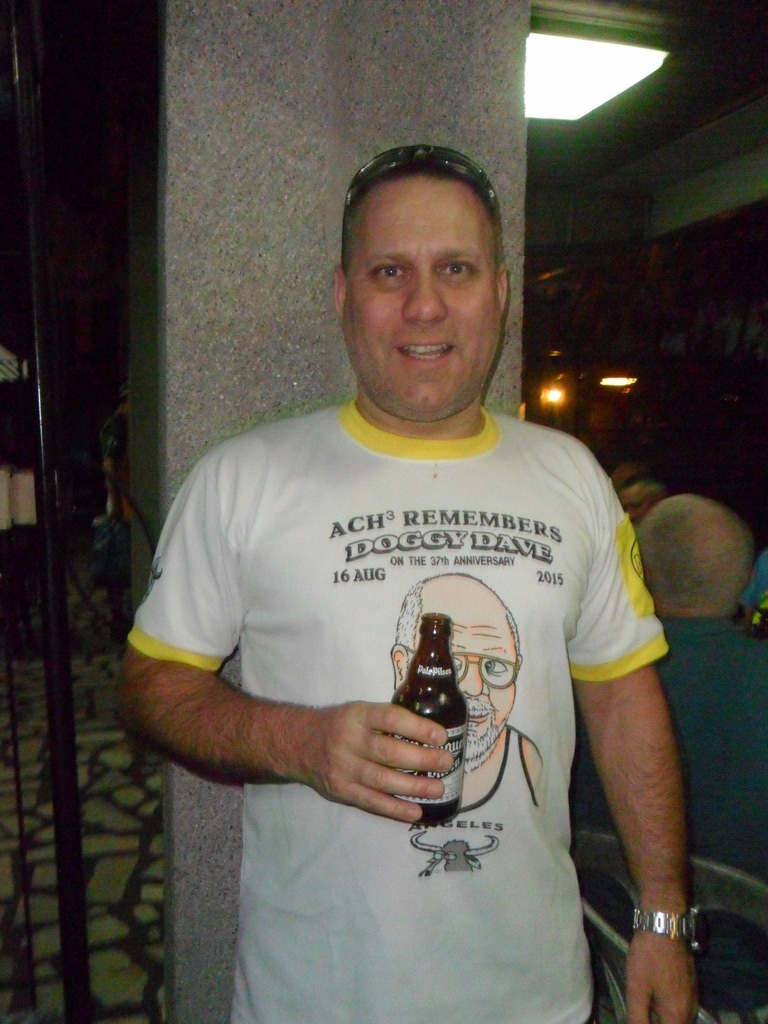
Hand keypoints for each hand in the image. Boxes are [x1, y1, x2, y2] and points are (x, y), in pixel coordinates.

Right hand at [294, 701, 452, 821]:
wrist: (298, 743)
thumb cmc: (339, 725)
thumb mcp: (358, 711)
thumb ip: (385, 721)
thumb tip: (428, 733)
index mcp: (358, 716)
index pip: (390, 719)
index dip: (417, 728)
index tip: (441, 736)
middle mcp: (349, 741)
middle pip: (390, 753)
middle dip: (423, 759)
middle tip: (446, 762)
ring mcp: (344, 768)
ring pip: (383, 780)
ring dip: (414, 787)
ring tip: (438, 789)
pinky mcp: (341, 790)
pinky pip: (372, 802)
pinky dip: (395, 809)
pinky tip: (416, 811)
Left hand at [626, 932, 696, 1023]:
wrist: (665, 925)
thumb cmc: (649, 957)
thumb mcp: (637, 988)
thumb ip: (637, 1016)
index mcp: (677, 1014)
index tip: (641, 1018)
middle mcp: (690, 1009)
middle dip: (661, 1022)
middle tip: (642, 1014)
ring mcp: (694, 995)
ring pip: (682, 1019)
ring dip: (667, 1018)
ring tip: (648, 1008)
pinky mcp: (691, 983)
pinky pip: (684, 1006)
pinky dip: (671, 1009)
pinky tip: (657, 998)